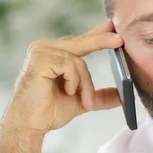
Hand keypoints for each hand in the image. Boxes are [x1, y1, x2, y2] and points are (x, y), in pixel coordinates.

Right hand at [2, 19, 123, 136]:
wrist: (30, 125)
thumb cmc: (49, 112)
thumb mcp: (82, 101)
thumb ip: (99, 96)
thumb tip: (122, 96)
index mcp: (54, 54)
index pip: (79, 41)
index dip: (96, 34)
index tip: (112, 27)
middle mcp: (45, 48)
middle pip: (80, 42)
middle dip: (101, 41)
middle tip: (120, 41)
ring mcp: (40, 52)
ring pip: (78, 60)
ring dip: (86, 84)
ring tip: (86, 101)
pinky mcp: (39, 60)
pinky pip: (69, 65)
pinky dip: (74, 81)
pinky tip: (68, 92)